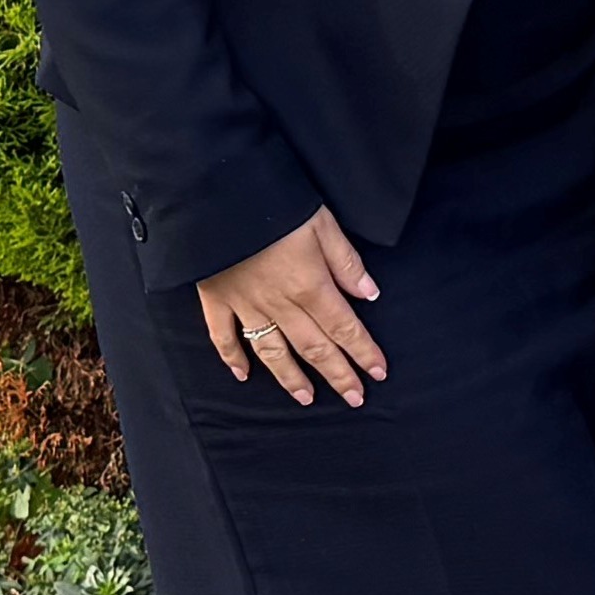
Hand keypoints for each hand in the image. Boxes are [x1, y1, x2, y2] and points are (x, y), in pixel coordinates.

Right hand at [197, 208, 385, 406]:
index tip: (379, 373)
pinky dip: (232, 359)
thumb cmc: (275, 204)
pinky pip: (223, 337)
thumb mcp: (322, 224)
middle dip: (337, 375)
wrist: (216, 196)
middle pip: (314, 347)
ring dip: (291, 378)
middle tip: (355, 398)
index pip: (344, 327)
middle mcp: (279, 304)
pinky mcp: (216, 299)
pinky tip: (242, 376)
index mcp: (310, 285)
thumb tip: (370, 294)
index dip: (363, 352)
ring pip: (272, 351)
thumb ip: (346, 262)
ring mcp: (244, 305)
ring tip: (307, 398)